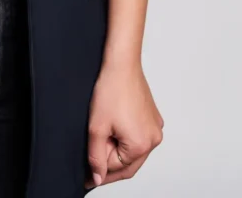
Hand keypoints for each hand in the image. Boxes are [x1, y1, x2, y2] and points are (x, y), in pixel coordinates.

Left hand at [85, 61, 164, 188]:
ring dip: (118, 153)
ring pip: (134, 151)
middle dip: (109, 166)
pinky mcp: (153, 118)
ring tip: (101, 144)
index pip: (116, 168)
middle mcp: (154, 139)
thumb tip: (97, 178)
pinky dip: (126, 140)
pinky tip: (113, 132)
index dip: (98, 169)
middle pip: (128, 164)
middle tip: (90, 168)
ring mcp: (155, 128)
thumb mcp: (97, 127)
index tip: (85, 174)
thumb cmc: (110, 90)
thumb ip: (96, 157)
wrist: (122, 63)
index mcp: (141, 145)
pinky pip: (139, 137)